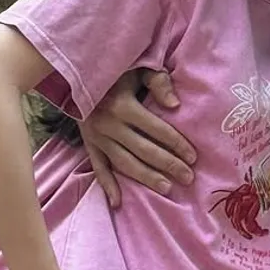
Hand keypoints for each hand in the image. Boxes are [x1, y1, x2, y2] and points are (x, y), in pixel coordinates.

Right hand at [78, 69, 195, 207]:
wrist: (76, 71)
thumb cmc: (115, 69)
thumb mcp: (137, 67)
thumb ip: (158, 82)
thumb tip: (175, 105)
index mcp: (123, 105)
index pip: (157, 129)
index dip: (177, 143)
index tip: (193, 156)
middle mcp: (109, 124)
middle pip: (144, 150)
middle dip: (169, 165)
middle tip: (188, 178)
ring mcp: (96, 137)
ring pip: (125, 163)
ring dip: (146, 177)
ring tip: (167, 188)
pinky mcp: (88, 144)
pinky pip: (98, 167)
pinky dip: (107, 186)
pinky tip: (119, 202)